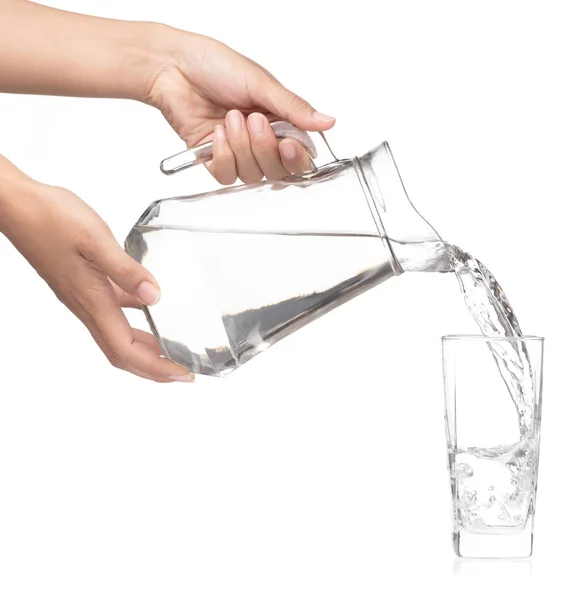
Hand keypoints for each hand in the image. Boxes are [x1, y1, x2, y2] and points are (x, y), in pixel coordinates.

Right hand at [0, 179, 193, 382]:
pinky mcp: (82, 284)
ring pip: (116, 335)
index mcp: (92, 300)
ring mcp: (82, 296)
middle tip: (182, 372)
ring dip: (144, 348)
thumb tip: (154, 296)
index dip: (156, 367)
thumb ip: (125, 271)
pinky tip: (148, 307)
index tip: (182, 374)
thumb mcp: (95, 240)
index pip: (126, 350)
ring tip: (170, 350)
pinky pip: (111, 312)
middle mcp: (86, 305)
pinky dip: (133, 319)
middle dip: (153, 368)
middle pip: (122, 352)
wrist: (16, 206)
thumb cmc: (49, 218)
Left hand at [145, 30, 335, 183]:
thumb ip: (293, 108)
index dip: (296, 158)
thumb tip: (327, 122)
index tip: (289, 145)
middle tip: (253, 120)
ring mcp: (238, 152)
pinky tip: (215, 132)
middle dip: (265, 148)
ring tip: (229, 119)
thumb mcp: (261, 84)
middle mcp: (261, 141)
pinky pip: (228, 176)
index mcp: (279, 122)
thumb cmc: (215, 66)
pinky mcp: (214, 160)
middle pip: (277, 171)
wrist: (174, 67)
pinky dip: (222, 155)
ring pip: (252, 175)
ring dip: (241, 147)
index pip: (298, 156)